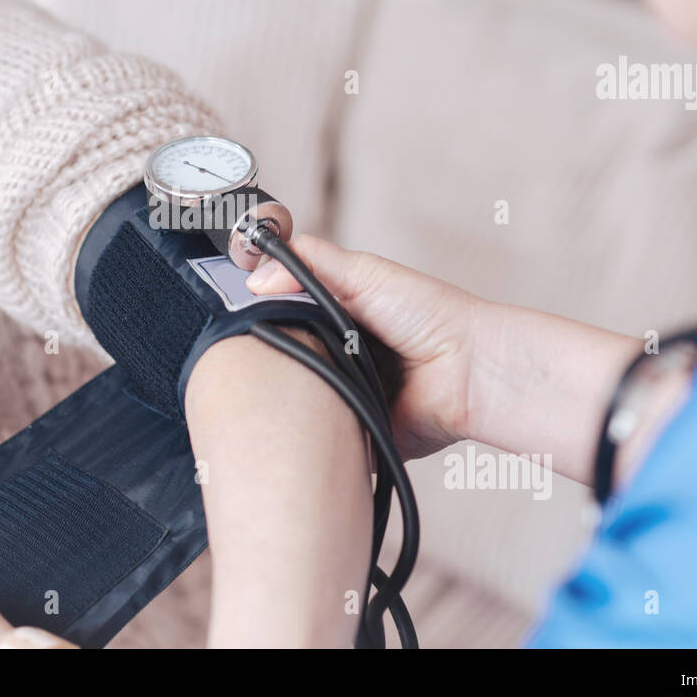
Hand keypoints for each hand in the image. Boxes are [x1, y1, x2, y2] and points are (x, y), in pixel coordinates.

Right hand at [245, 234, 479, 460]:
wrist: (468, 372)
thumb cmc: (431, 315)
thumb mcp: (364, 273)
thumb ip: (310, 263)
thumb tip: (256, 277)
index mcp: (334, 312)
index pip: (278, 310)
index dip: (254, 311)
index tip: (229, 310)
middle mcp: (335, 351)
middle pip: (279, 354)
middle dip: (265, 353)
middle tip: (247, 349)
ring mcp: (342, 391)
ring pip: (294, 394)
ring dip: (288, 389)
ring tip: (279, 380)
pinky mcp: (351, 430)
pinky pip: (318, 433)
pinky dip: (310, 426)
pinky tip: (300, 416)